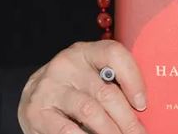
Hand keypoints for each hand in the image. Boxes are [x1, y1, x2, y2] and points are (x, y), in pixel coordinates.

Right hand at [18, 40, 147, 133]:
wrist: (34, 98)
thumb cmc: (74, 88)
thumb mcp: (91, 76)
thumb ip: (112, 83)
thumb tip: (143, 108)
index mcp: (85, 52)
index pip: (113, 54)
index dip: (132, 79)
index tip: (142, 104)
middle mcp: (66, 64)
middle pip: (105, 92)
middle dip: (127, 120)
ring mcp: (49, 87)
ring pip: (90, 112)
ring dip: (111, 132)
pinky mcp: (36, 111)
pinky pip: (68, 131)